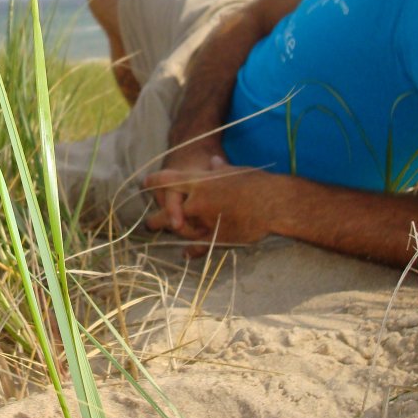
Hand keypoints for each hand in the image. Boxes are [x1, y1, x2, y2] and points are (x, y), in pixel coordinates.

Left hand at [144, 157, 271, 256]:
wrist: (273, 203)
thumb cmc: (255, 182)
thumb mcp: (234, 170)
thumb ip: (219, 170)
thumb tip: (214, 163)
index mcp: (198, 182)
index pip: (167, 180)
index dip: (153, 182)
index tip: (145, 184)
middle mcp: (197, 202)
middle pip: (167, 211)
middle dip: (156, 219)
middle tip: (148, 224)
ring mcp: (205, 221)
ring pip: (181, 231)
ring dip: (173, 234)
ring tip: (166, 235)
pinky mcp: (217, 237)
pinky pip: (198, 246)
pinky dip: (191, 251)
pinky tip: (186, 254)